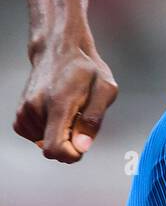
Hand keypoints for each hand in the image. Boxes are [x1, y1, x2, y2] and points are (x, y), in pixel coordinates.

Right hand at [14, 41, 117, 162]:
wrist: (59, 50)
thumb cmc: (85, 69)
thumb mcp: (105, 88)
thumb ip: (94, 119)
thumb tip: (82, 146)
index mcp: (59, 103)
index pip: (55, 147)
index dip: (71, 155)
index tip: (82, 145)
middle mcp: (36, 108)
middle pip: (51, 148)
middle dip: (69, 142)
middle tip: (79, 118)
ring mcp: (24, 111)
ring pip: (44, 144)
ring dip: (59, 134)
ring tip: (68, 110)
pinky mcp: (19, 114)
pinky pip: (35, 137)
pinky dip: (46, 131)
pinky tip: (55, 113)